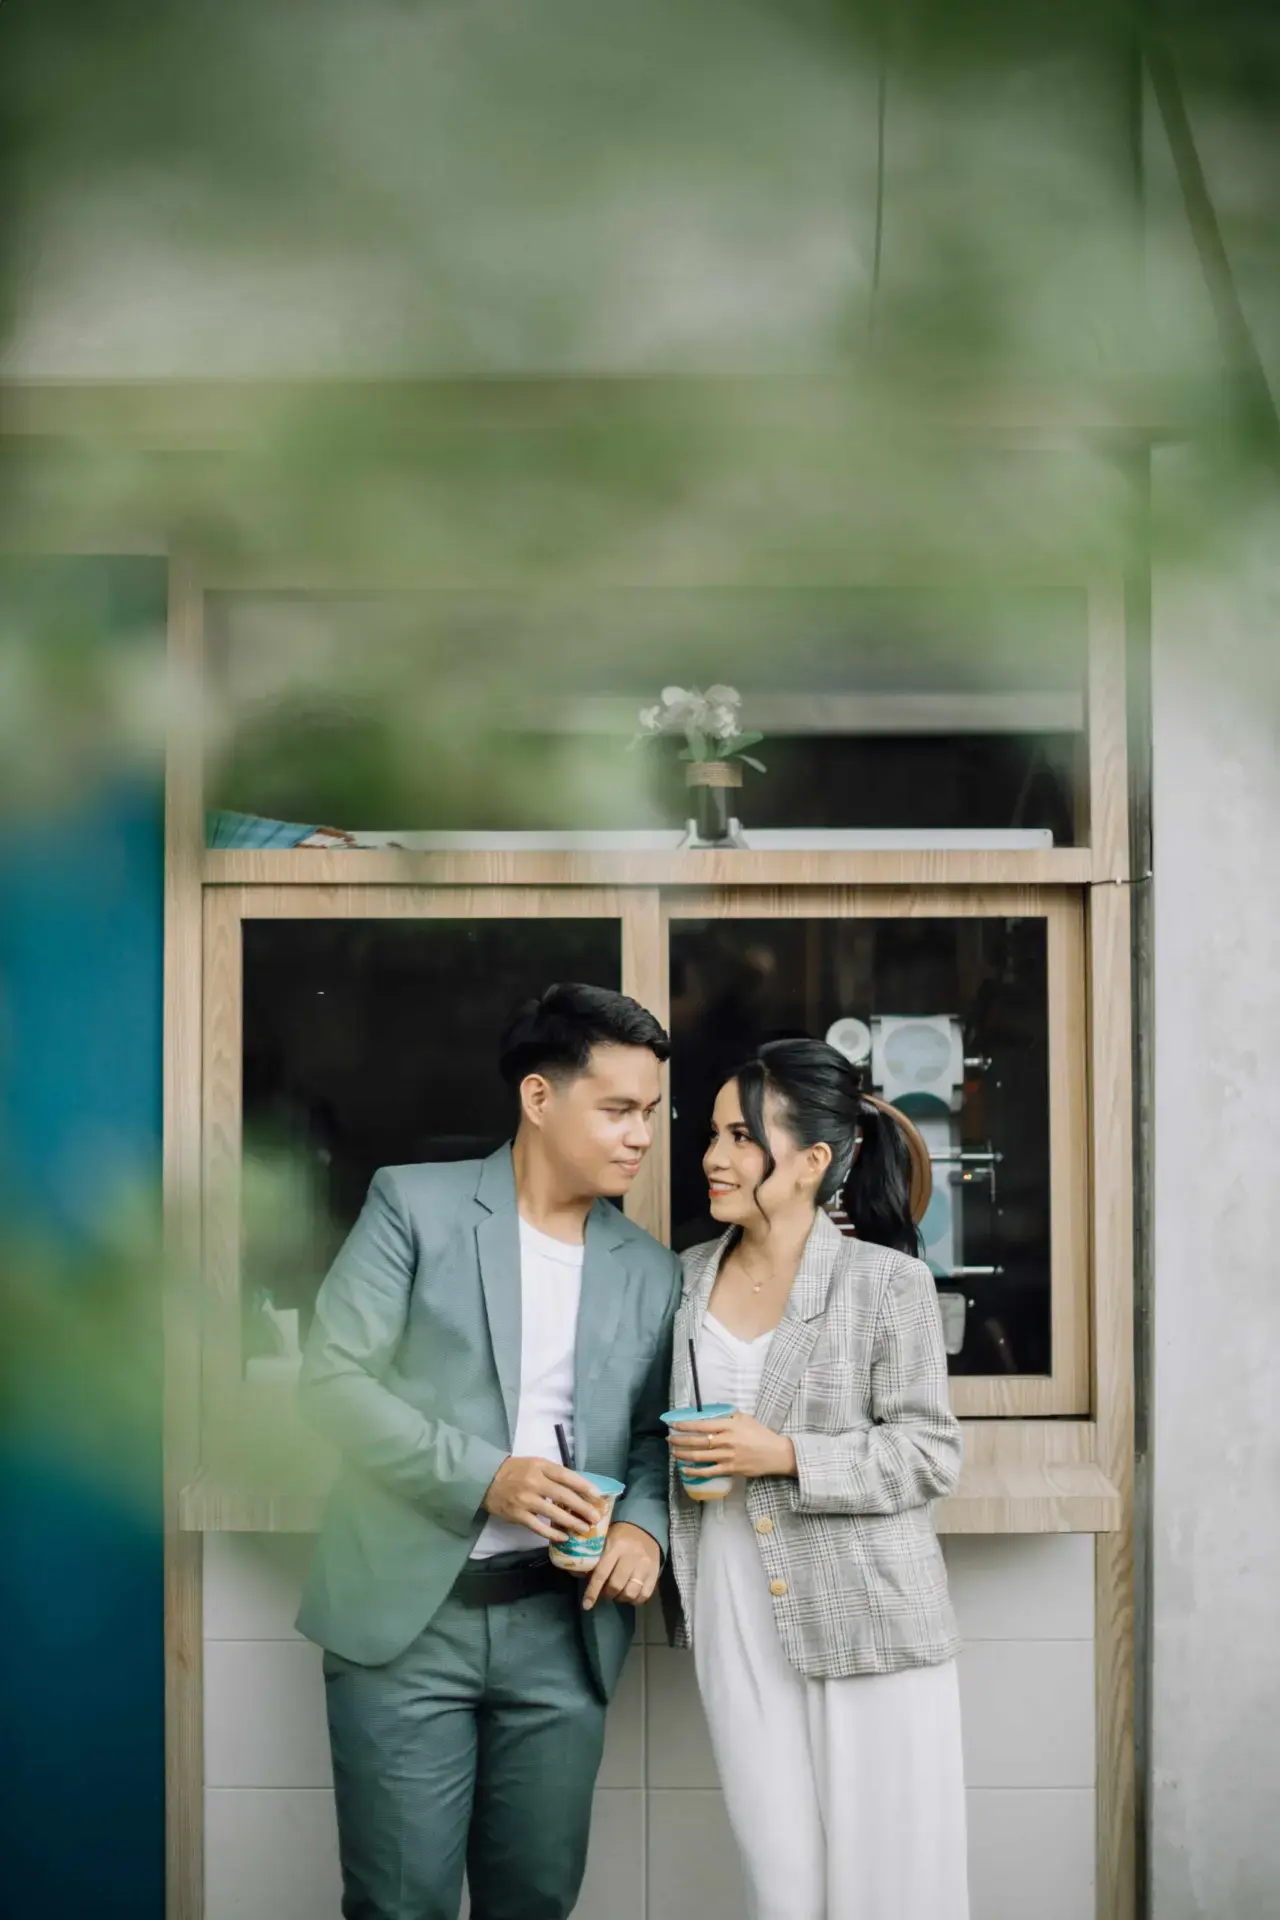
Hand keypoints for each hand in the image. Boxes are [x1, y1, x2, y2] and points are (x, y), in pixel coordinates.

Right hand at [482, 1458, 604, 1542]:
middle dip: (582, 1507)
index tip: (596, 1495)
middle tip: (595, 1517)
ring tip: (584, 1528)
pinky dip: (552, 1533)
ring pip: (553, 1514)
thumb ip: (553, 1473)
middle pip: (563, 1496)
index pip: (566, 1475)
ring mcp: (525, 1500)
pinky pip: (539, 1527)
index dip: (583, 1486)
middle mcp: (534, 1482)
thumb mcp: (535, 1463)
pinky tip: (564, 1537)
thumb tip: (578, 1486)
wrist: (486, 1480)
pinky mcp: (518, 1516)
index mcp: (540, 1467)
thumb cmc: (515, 1471)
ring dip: (572, 1522)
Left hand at [582, 1522, 660, 1612]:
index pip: (601, 1574)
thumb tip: (575, 1573)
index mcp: (615, 1547)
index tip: (586, 1605)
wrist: (644, 1527)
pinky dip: (634, 1600)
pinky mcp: (655, 1572)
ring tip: (617, 1593)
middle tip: (604, 1592)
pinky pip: (644, 1595)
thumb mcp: (603, 1540)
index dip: (592, 1592)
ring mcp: (645, 1565)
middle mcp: (631, 1556)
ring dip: (620, 1598)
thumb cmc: (619, 1536)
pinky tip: (629, 1594)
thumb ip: (591, 1557)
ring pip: (631, 1593)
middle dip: (607, 1594)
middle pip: (616, 1586)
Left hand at [667, 1412, 796, 1480]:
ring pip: (700, 1456)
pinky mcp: (730, 1469)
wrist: (776, 1453)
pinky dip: (694, 1471)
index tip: (673, 1425)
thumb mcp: (745, 1419)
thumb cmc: (760, 1434)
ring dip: (684, 1455)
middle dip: (680, 1440)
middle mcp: (725, 1441)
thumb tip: (712, 1416)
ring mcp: (727, 1456)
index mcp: (728, 1426)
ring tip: (674, 1453)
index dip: (685, 1425)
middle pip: (697, 1441)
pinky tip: (685, 1469)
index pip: (701, 1425)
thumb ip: (728, 1416)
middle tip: (669, 1439)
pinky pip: (708, 1471)